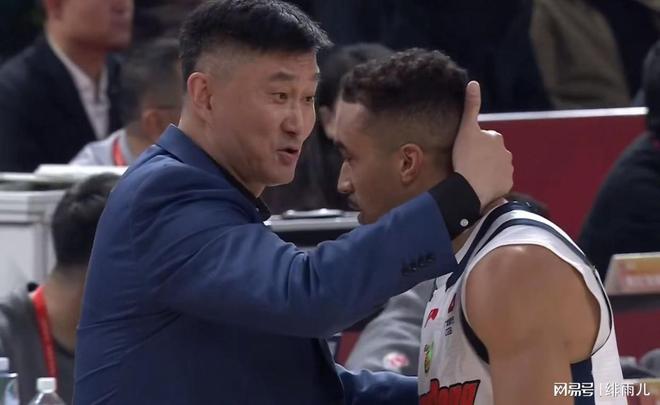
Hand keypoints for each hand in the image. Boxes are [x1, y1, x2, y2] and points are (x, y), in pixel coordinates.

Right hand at [453, 81, 512, 210]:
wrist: (471, 188)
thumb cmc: (466, 158)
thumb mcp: (465, 129)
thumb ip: (471, 106)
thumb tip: (473, 82)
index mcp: (496, 138)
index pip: (484, 139)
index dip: (473, 145)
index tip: (464, 152)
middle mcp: (506, 152)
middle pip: (491, 154)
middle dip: (482, 157)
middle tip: (467, 165)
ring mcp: (508, 169)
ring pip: (495, 168)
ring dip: (487, 171)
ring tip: (473, 177)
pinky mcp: (507, 184)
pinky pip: (498, 182)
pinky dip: (491, 183)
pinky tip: (480, 186)